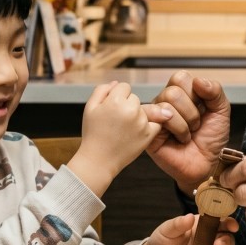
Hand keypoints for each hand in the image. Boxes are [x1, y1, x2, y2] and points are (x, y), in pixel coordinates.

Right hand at [68, 81, 164, 196]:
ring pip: (144, 109)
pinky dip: (149, 125)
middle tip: (117, 120)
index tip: (112, 108)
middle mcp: (131, 110)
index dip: (117, 96)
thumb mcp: (90, 108)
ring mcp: (142, 122)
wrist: (99, 160)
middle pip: (135, 98)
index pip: (124, 87)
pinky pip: (155, 122)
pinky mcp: (149, 134)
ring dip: (137, 115)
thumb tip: (116, 83)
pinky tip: (138, 132)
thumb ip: (101, 91)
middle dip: (127, 105)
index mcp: (115, 101)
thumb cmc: (92, 134)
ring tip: (124, 129)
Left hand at [138, 214, 237, 244]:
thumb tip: (190, 217)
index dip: (229, 223)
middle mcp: (207, 240)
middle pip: (226, 239)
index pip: (220, 221)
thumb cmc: (161, 241)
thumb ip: (178, 224)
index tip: (232, 226)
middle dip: (226, 241)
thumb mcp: (167, 230)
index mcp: (201, 226)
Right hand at [144, 71, 231, 193]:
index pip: (180, 77)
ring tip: (187, 135)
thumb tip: (198, 81)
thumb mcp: (221, 110)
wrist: (209, 164)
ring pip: (166, 102)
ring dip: (185, 123)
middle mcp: (165, 102)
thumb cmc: (212, 138)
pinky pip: (156, 117)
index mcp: (181, 93)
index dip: (195, 93)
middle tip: (196, 126)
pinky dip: (175, 128)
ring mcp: (156, 116)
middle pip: (173, 90)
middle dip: (192, 111)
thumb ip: (214, 91)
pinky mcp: (149, 131)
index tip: (203, 109)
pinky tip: (178, 139)